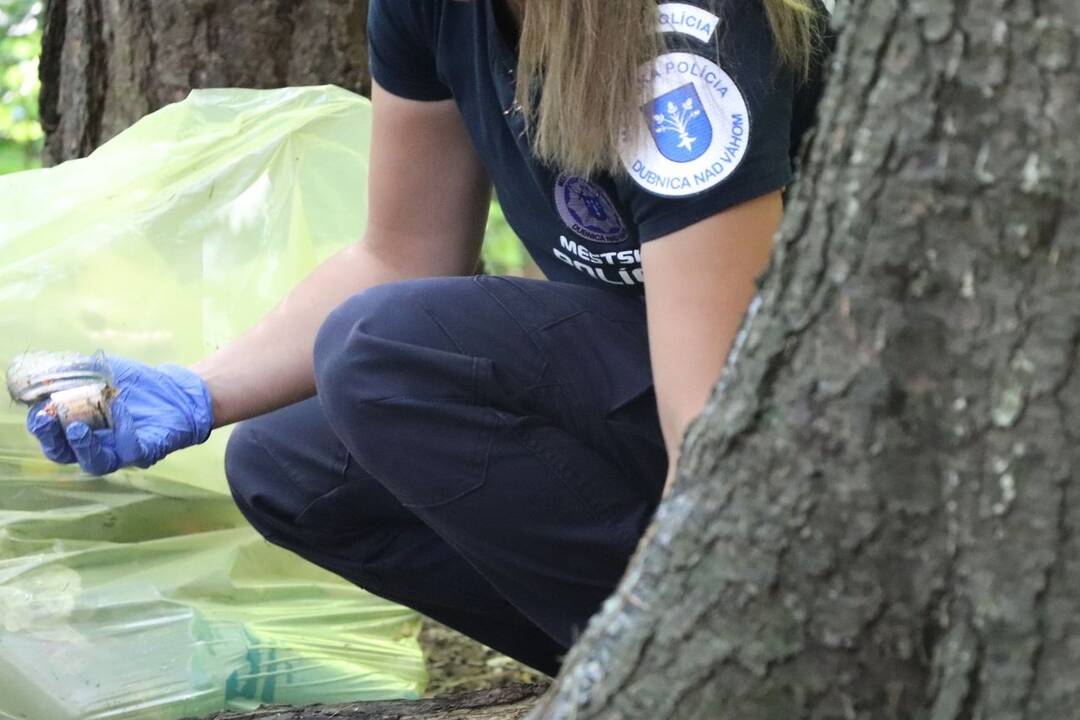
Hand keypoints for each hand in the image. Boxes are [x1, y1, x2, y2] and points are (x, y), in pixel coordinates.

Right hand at [26, 356, 213, 475]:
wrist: (176, 387)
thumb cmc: (135, 383)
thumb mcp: (102, 370)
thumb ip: (75, 371)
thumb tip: (43, 370)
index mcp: (80, 428)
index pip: (53, 435)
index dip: (41, 425)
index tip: (36, 408)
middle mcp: (97, 445)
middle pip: (66, 455)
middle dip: (53, 440)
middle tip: (46, 421)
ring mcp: (120, 451)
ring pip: (95, 463)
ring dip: (82, 446)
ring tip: (76, 428)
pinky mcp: (146, 452)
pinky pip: (130, 450)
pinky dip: (122, 431)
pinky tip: (119, 408)